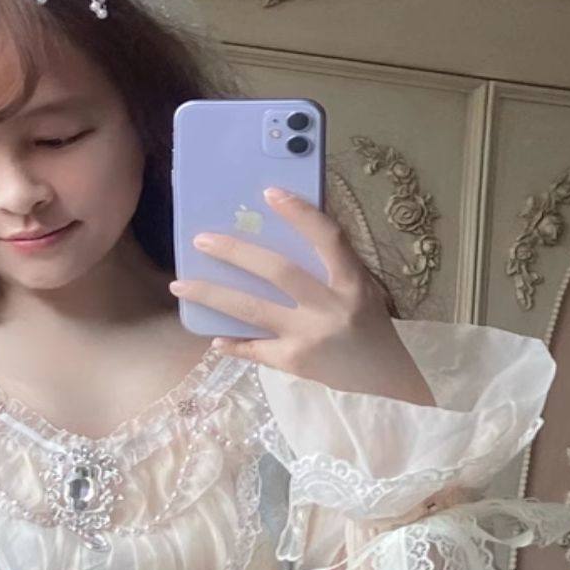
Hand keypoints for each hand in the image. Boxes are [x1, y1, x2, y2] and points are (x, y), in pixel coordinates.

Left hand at [170, 189, 431, 400]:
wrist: (389, 376)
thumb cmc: (370, 324)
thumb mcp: (361, 287)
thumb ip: (330, 264)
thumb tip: (282, 233)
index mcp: (352, 281)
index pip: (328, 238)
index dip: (300, 213)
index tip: (269, 193)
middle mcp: (330, 306)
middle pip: (278, 271)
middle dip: (236, 253)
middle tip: (201, 240)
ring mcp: (309, 336)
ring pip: (253, 310)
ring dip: (213, 295)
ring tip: (181, 285)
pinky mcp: (295, 363)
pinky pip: (254, 349)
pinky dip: (233, 343)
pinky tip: (213, 335)